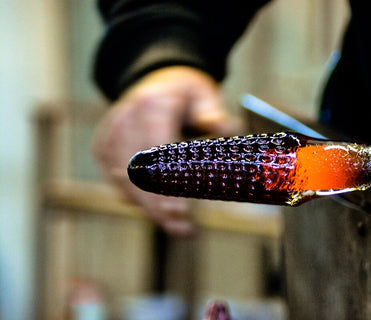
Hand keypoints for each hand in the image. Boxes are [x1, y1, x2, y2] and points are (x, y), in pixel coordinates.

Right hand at [91, 66, 239, 235]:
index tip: (179, 212)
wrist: (154, 81)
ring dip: (149, 209)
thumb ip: (214, 113)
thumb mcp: (204, 94)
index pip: (156, 153)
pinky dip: (135, 199)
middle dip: (159, 208)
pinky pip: (116, 181)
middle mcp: (125, 120)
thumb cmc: (184, 92)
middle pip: (138, 175)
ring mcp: (110, 134)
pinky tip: (157, 213)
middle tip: (183, 231)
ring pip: (124, 183)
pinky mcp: (103, 147)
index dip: (166, 186)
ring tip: (176, 228)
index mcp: (153, 106)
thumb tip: (228, 129)